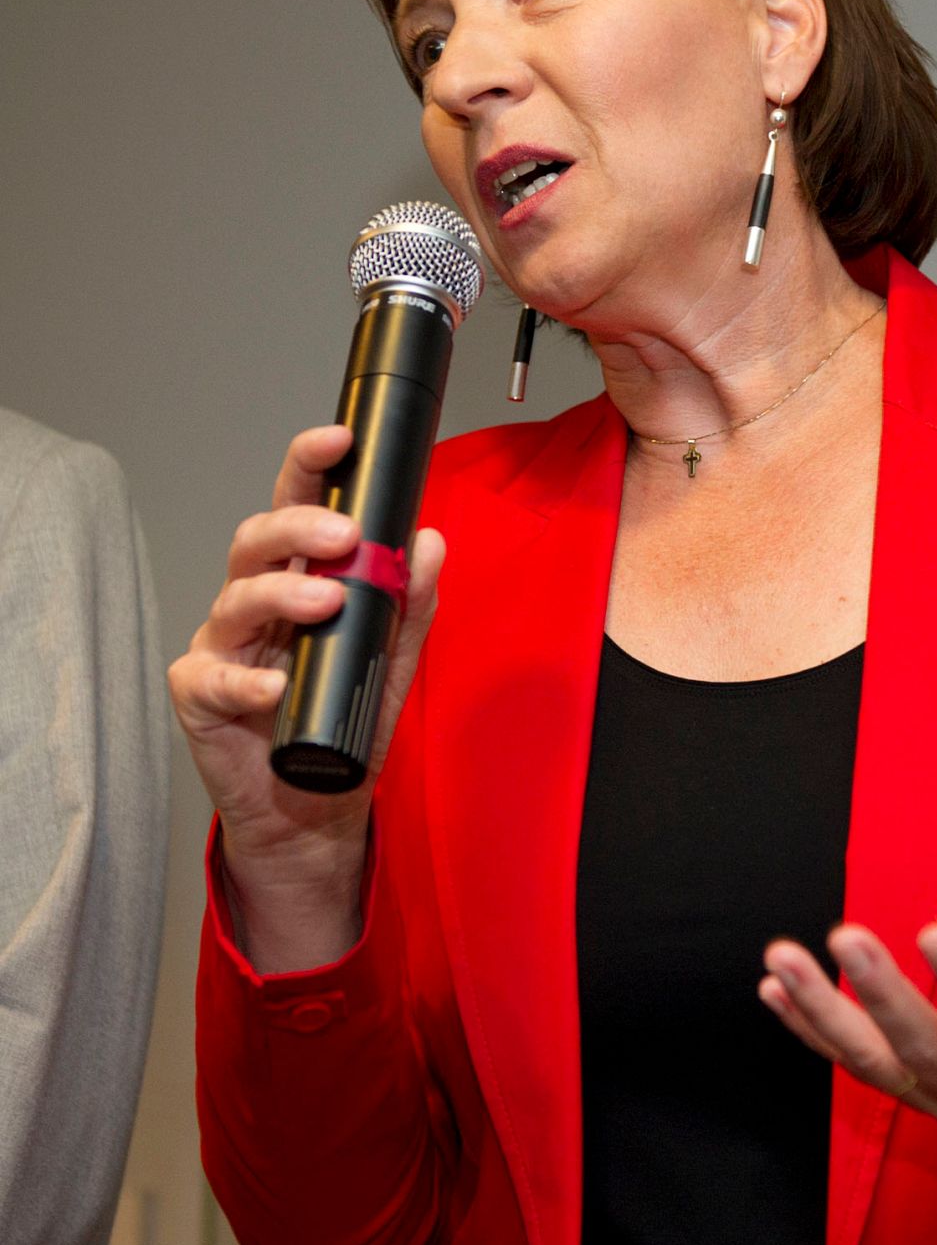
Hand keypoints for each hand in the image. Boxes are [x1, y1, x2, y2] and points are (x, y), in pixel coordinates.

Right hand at [168, 424, 443, 960]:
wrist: (316, 806)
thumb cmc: (344, 722)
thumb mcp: (391, 659)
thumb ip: (411, 603)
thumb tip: (429, 540)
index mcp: (297, 579)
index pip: (296, 508)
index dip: (309, 467)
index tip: (339, 438)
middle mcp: (253, 602)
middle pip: (256, 541)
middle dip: (299, 528)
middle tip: (345, 537)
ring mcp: (222, 645)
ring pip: (235, 599)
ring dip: (282, 596)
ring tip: (326, 603)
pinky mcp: (198, 694)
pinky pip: (213, 677)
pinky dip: (246, 681)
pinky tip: (275, 687)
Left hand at [760, 878, 936, 1143]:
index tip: (932, 931)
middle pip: (928, 1053)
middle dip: (882, 999)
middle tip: (844, 934)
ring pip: (873, 1064)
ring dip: (821, 1012)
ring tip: (779, 960)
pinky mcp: (906, 1091)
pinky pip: (850, 1064)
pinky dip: (808, 1029)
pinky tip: (770, 989)